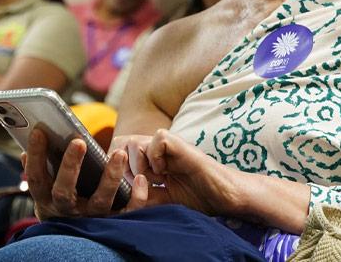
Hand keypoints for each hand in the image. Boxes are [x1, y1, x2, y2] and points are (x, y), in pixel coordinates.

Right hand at [23, 127, 148, 218]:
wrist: (77, 233)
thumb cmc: (64, 196)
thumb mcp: (49, 185)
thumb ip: (44, 163)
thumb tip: (36, 134)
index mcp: (46, 199)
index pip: (36, 178)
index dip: (36, 156)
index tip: (39, 131)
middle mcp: (66, 210)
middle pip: (64, 192)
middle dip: (70, 166)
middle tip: (79, 141)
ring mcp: (90, 217)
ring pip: (100, 201)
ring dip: (110, 177)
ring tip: (119, 153)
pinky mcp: (113, 222)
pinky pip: (126, 212)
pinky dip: (136, 197)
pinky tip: (140, 178)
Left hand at [121, 128, 243, 216]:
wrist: (223, 197)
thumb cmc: (196, 198)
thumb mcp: (160, 200)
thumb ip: (140, 194)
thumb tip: (117, 196)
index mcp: (151, 161)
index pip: (119, 153)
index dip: (117, 168)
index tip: (128, 186)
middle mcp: (157, 151)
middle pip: (121, 145)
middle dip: (124, 167)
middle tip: (141, 182)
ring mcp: (168, 147)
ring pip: (135, 141)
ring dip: (139, 164)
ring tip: (155, 178)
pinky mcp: (181, 145)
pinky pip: (157, 140)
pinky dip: (155, 157)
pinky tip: (165, 171)